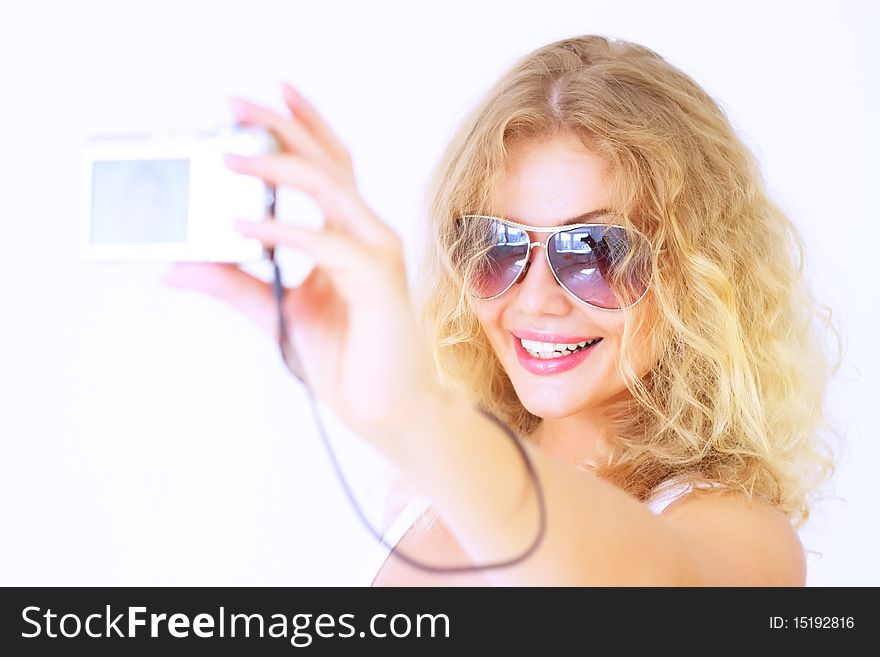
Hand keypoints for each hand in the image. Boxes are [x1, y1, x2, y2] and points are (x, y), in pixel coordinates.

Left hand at [162, 83, 442, 453]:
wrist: (391, 410)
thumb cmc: (349, 360)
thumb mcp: (276, 312)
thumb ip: (233, 284)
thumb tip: (176, 266)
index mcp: (349, 235)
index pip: (325, 166)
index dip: (294, 129)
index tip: (250, 108)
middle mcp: (367, 233)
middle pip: (327, 160)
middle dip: (282, 125)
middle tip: (235, 102)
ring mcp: (376, 253)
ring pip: (330, 188)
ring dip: (279, 164)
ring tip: (229, 152)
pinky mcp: (377, 281)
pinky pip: (326, 243)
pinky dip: (283, 230)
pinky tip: (244, 223)